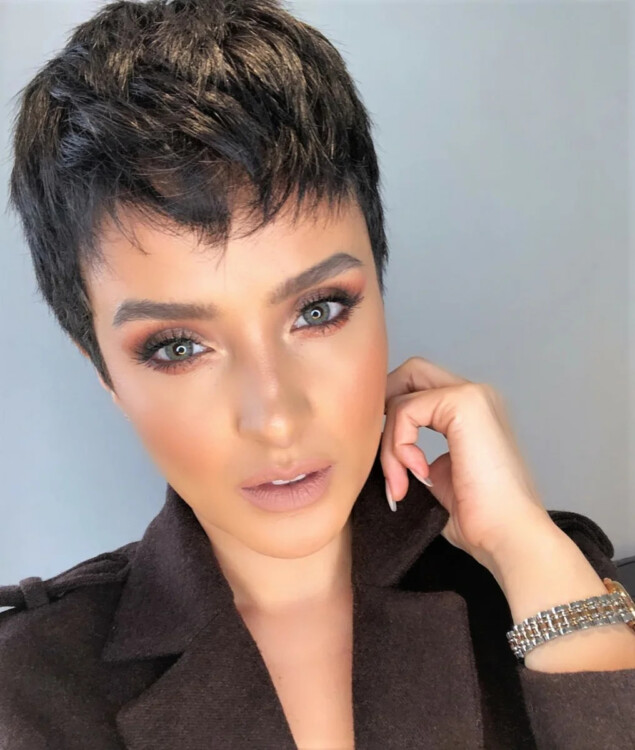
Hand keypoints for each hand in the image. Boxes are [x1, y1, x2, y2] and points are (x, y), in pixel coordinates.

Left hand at [381, 356, 554, 569]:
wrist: (510, 536)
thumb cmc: (480, 519)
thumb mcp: (438, 478)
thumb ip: (415, 454)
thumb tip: (385, 449)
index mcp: (475, 412)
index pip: (420, 387)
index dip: (394, 415)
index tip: (391, 463)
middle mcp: (477, 395)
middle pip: (410, 372)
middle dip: (385, 408)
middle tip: (385, 454)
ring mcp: (473, 395)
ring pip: (402, 395)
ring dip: (389, 444)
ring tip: (402, 483)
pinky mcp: (464, 403)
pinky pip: (405, 410)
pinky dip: (398, 445)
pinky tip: (417, 475)